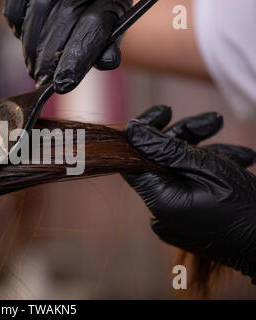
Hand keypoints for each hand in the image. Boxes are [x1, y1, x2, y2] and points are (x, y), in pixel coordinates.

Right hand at [3, 0, 131, 92]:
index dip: (76, 58)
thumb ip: (107, 45)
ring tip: (35, 70)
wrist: (80, 3)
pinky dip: (18, 29)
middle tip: (43, 82)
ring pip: (36, 15)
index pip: (94, 25)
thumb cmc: (95, 16)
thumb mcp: (109, 28)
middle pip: (62, 22)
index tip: (63, 83)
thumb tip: (107, 61)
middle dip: (49, 59)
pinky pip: (15, 10)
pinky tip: (25, 41)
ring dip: (32, 50)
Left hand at [123, 105, 255, 281]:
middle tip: (213, 121)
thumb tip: (132, 131)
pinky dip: (211, 173)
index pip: (134, 159)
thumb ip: (165, 148)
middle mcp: (161, 212)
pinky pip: (191, 187)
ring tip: (240, 154)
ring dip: (207, 154)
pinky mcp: (189, 219)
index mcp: (159, 200)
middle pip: (160, 162)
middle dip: (186, 138)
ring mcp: (175, 217)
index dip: (146, 132)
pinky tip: (239, 163)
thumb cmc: (245, 208)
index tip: (164, 111)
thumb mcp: (207, 167)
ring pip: (179, 172)